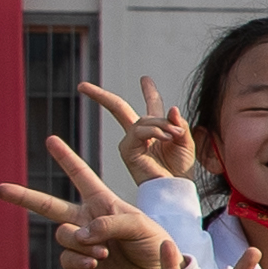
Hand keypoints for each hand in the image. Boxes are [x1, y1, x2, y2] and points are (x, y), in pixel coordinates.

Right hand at [0, 136, 179, 268]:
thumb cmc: (153, 246)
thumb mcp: (140, 225)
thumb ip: (109, 223)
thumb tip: (80, 233)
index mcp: (103, 202)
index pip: (81, 176)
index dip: (66, 158)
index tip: (51, 140)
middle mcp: (87, 220)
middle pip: (49, 205)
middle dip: (24, 197)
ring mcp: (81, 243)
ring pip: (63, 234)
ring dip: (82, 241)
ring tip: (105, 251)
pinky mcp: (78, 265)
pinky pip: (66, 257)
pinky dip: (79, 259)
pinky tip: (96, 262)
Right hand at [77, 75, 193, 186]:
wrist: (174, 189)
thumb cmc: (181, 169)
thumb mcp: (185, 141)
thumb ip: (178, 124)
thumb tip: (172, 108)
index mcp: (155, 130)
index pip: (151, 106)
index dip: (149, 92)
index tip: (144, 79)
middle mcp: (139, 134)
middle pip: (117, 107)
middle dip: (100, 96)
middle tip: (82, 86)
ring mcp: (130, 142)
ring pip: (142, 120)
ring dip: (160, 125)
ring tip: (174, 136)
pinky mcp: (127, 151)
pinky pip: (139, 132)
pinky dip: (154, 131)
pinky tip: (165, 137)